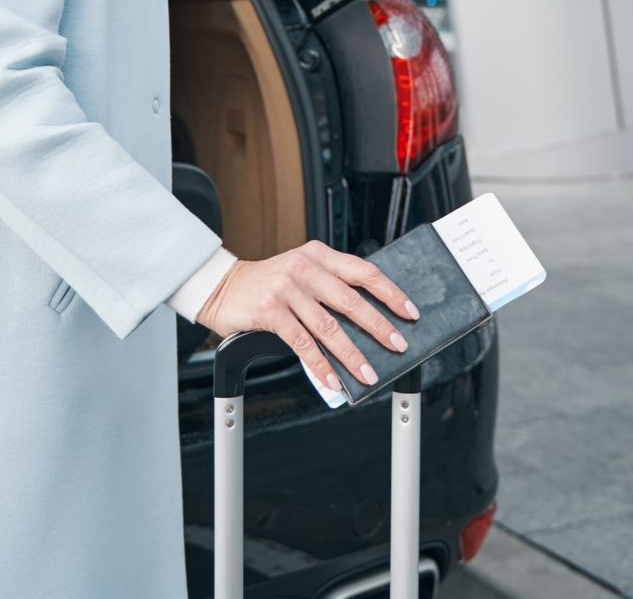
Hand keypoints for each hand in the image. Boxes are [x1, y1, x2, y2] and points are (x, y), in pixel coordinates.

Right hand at [195, 240, 420, 393]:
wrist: (223, 287)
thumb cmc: (268, 283)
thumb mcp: (301, 271)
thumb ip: (330, 284)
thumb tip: (370, 316)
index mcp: (318, 254)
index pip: (363, 271)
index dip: (389, 293)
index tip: (409, 312)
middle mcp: (304, 267)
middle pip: (350, 300)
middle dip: (378, 326)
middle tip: (397, 344)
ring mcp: (286, 288)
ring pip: (328, 326)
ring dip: (351, 353)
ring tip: (368, 372)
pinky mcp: (270, 311)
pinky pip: (302, 343)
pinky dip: (320, 364)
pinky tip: (332, 379)